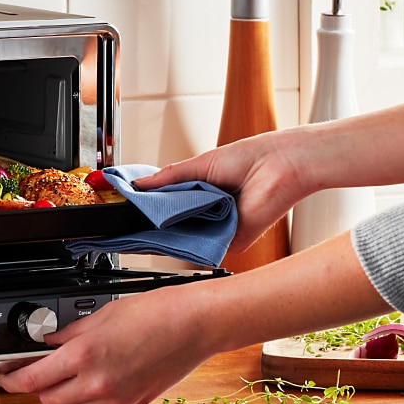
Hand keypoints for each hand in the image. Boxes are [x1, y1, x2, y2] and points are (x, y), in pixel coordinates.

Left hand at [0, 284, 221, 403]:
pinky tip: (93, 381)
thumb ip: (68, 334)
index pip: (32, 379)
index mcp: (84, 356)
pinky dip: (86, 401)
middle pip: (47, 401)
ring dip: (60, 397)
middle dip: (36, 387)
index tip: (7, 375)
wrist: (194, 325)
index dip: (12, 379)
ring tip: (65, 375)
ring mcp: (116, 399)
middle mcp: (98, 384)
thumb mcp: (100, 316)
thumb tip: (46, 342)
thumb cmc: (155, 313)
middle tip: (36, 370)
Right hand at [132, 130, 309, 252]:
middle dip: (149, 226)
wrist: (281, 164)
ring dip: (161, 234)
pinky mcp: (230, 242)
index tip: (126, 210)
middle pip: (173, 227)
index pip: (169, 209)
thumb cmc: (252, 158)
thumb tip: (138, 184)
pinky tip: (162, 234)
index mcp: (204, 196)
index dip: (148, 211)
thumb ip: (168, 178)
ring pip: (183, 238)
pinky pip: (201, 245)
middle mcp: (211, 216)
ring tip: (136, 227)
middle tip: (123, 224)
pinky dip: (181, 240)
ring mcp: (220, 231)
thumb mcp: (200, 165)